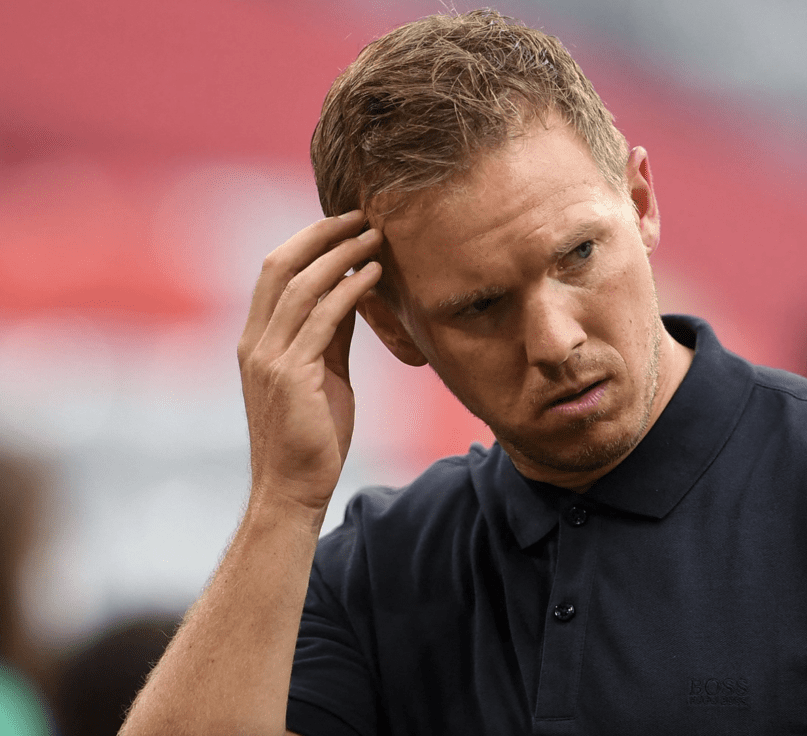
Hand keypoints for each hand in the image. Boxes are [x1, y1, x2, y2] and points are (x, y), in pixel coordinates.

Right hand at [237, 211, 382, 513]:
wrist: (294, 488)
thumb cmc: (313, 435)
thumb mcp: (322, 373)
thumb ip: (331, 334)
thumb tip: (354, 292)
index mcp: (256, 339)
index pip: (275, 271)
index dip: (308, 240)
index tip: (344, 222)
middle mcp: (255, 342)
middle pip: (280, 265)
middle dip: (321, 234)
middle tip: (360, 214)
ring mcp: (269, 358)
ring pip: (301, 286)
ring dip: (341, 255)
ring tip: (375, 237)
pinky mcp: (291, 375)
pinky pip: (322, 318)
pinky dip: (349, 290)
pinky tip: (374, 274)